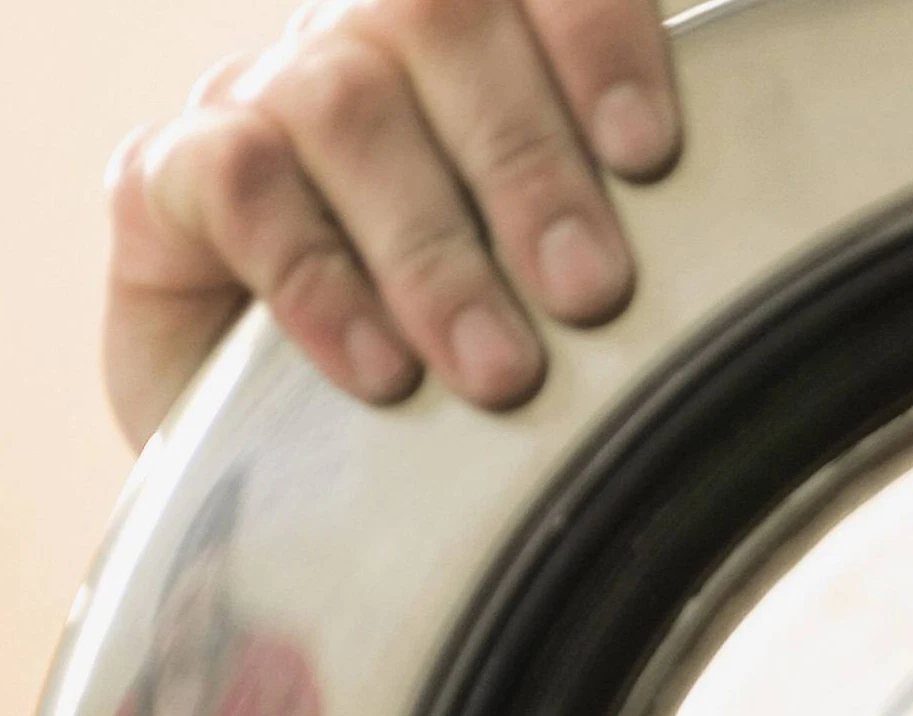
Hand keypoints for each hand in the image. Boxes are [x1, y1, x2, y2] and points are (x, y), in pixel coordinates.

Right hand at [103, 0, 682, 441]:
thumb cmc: (475, 368)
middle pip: (440, 21)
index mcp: (483, 38)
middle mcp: (366, 39)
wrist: (304, 473)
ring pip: (345, 104)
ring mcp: (262, 95)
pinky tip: (383, 373)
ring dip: (434, 247)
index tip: (651, 156)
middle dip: (529, 164)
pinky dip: (321, 282)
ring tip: (501, 372)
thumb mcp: (570, 293)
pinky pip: (238, 182)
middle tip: (592, 293)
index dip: (595, 36)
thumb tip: (751, 262)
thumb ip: (635, 227)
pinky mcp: (162, 177)